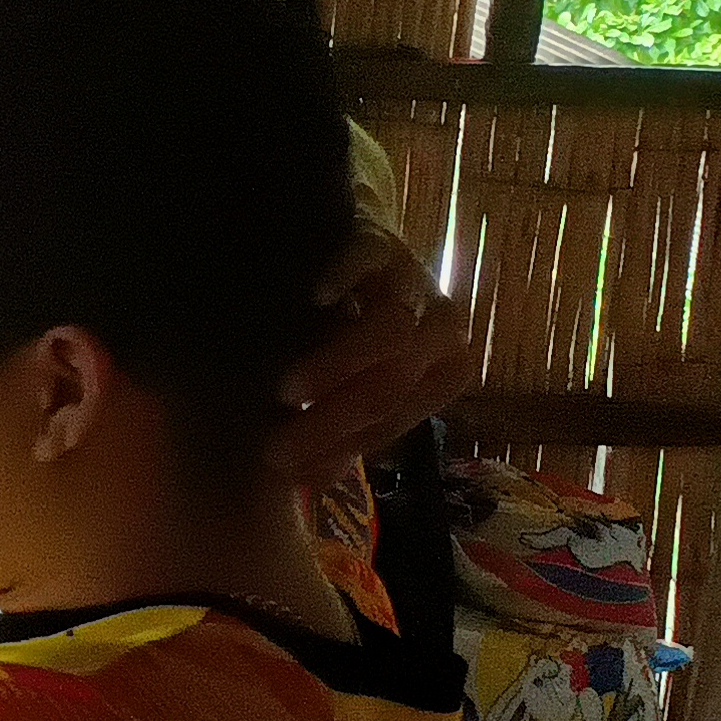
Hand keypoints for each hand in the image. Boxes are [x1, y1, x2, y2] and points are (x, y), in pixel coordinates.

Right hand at [273, 221, 475, 482]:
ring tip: (285, 392)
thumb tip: (312, 482)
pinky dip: (344, 279)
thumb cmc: (356, 328)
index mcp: (444, 366)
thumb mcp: (358, 384)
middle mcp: (441, 325)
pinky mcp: (379, 238)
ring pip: (391, 328)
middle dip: (335, 421)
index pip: (398, 415)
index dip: (346, 447)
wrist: (360, 245)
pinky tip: (312, 302)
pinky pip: (367, 258)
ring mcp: (412, 278)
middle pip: (395, 380)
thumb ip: (346, 429)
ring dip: (339, 366)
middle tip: (276, 450)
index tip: (292, 471)